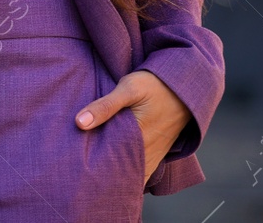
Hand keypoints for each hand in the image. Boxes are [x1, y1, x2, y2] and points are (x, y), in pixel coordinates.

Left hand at [76, 69, 191, 183]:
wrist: (185, 85)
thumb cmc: (155, 85)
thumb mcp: (128, 89)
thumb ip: (105, 106)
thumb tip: (79, 123)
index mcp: (137, 140)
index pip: (112, 167)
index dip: (95, 173)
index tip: (76, 174)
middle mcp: (148, 152)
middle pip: (122, 174)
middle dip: (103, 177)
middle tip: (81, 177)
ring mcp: (154, 154)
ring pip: (133, 174)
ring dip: (117, 175)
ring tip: (95, 177)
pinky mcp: (158, 150)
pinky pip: (143, 168)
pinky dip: (130, 171)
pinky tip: (116, 169)